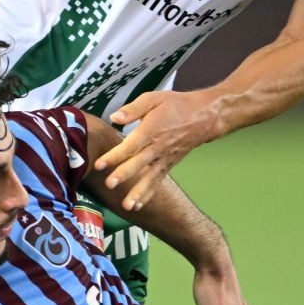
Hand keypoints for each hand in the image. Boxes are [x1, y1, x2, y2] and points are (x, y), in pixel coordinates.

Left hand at [97, 90, 220, 212]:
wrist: (203, 118)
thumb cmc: (176, 105)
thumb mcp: (154, 98)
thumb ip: (133, 109)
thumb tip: (114, 118)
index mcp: (151, 130)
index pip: (131, 145)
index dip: (115, 155)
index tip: (100, 164)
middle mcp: (157, 148)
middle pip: (138, 163)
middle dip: (124, 175)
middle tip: (110, 185)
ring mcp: (164, 159)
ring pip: (149, 178)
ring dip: (138, 192)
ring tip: (127, 206)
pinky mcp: (168, 166)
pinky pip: (157, 182)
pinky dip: (147, 194)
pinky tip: (137, 206)